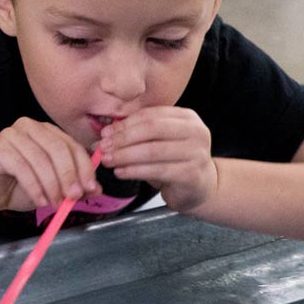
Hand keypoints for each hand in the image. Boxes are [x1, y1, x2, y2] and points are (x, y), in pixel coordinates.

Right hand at [0, 117, 100, 214]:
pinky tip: (39, 201)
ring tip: (55, 204)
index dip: (84, 167)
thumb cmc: (18, 186)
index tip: (90, 188)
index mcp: (47, 132)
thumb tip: (96, 189)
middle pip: (58, 149)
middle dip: (69, 175)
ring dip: (52, 185)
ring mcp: (13, 134)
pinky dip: (34, 187)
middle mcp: (31, 127)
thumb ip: (74, 186)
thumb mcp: (53, 188)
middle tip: (73, 197)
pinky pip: (22, 167)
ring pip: (41, 159)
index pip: (72, 145)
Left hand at [99, 107, 216, 212]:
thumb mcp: (160, 142)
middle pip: (151, 129)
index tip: (105, 133)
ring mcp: (197, 153)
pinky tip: (121, 172)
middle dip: (123, 138)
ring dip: (125, 156)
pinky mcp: (192, 174)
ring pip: (152, 151)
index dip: (125, 124)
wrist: (200, 188)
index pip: (150, 115)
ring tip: (107, 160)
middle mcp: (196, 132)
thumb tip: (105, 132)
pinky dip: (134, 171)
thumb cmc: (174, 162)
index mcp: (187, 117)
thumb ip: (139, 132)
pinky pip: (157, 170)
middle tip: (103, 147)